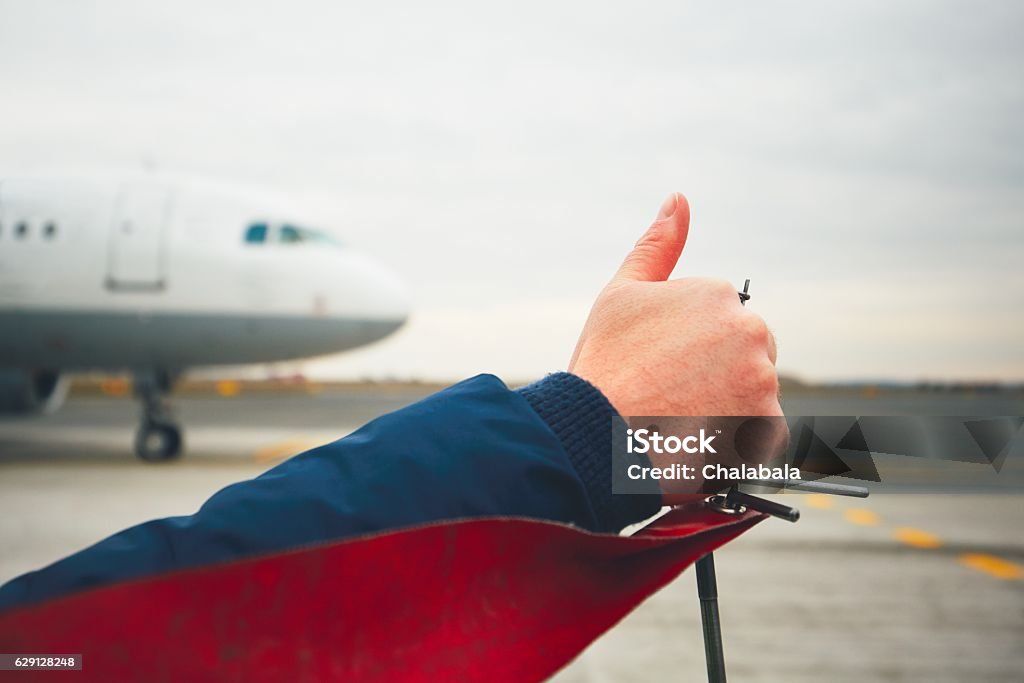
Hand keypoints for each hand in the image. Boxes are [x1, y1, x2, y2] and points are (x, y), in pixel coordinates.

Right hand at [568, 193, 783, 500]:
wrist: (597, 438)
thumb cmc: (603, 366)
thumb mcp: (621, 294)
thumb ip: (657, 246)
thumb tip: (678, 199)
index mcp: (718, 295)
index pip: (720, 323)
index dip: (686, 350)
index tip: (657, 368)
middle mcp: (749, 331)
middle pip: (745, 355)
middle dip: (716, 374)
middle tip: (670, 397)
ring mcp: (761, 380)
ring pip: (752, 392)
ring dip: (727, 407)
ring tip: (680, 421)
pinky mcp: (766, 426)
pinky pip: (761, 432)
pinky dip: (737, 439)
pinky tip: (698, 439)